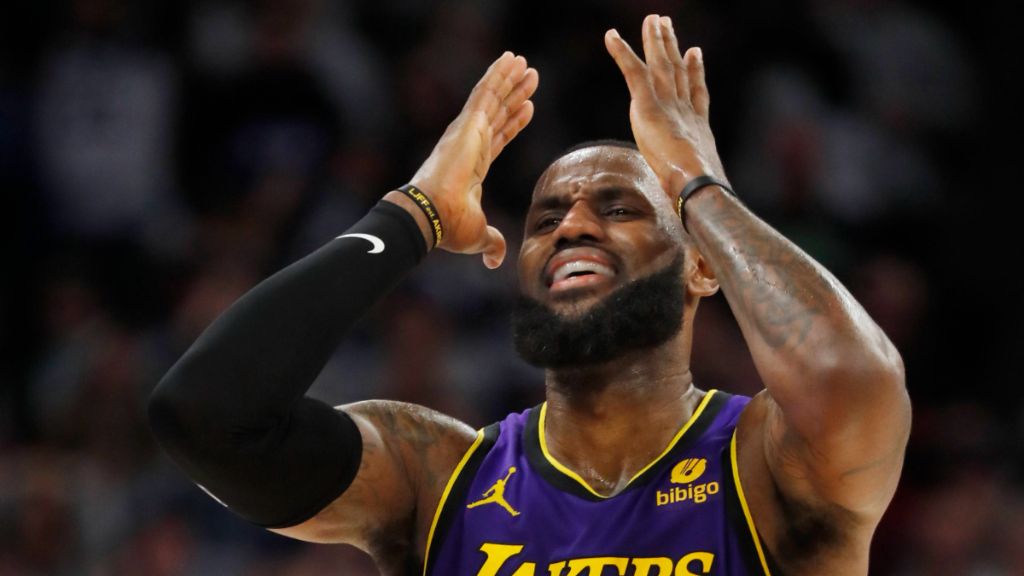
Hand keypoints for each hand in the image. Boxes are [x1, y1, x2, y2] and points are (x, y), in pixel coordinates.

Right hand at [409, 51, 538, 267]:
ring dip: (510, 80)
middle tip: (531, 77)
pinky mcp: (468, 124)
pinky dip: (498, 75)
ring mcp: (468, 132)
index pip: (499, 139)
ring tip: (526, 63)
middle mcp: (470, 144)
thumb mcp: (479, 234)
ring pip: (493, 98)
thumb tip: (496, 260)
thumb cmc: (449, 226)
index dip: (514, 123)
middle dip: (515, 95)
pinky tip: (510, 60)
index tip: (528, 109)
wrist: (433, 215)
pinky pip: (486, 93)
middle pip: (499, 113)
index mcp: (474, 165)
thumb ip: (491, 241)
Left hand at [604, 15, 728, 199]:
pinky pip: (633, 72)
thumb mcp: (695, 191)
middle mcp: (685, 110)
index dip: (695, 71)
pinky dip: (621, 52)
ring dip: (654, 40)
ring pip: (660, 64)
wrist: (697, 186)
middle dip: (672, 46)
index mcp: (697, 127)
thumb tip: (694, 219)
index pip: (696, 93)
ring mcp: (669, 105)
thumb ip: (691, 191)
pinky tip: (611, 36)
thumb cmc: (698, 197)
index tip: (695, 52)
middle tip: (666, 25)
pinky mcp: (649, 106)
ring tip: (651, 20)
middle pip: (679, 70)